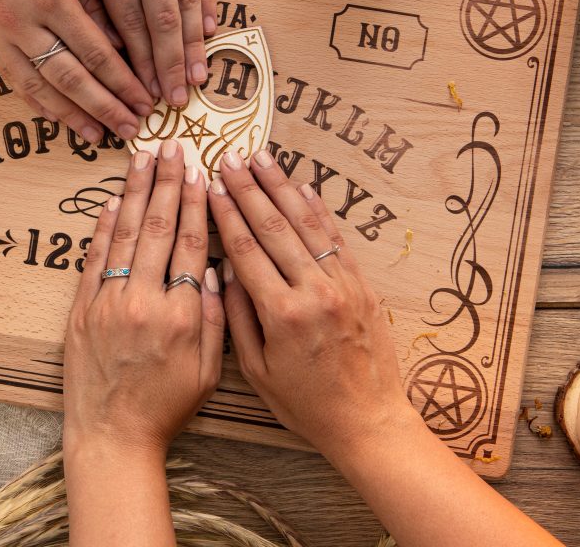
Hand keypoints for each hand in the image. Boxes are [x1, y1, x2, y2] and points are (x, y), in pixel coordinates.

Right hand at [0, 0, 152, 142]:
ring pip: (40, 88)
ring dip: (72, 116)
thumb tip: (119, 39)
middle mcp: (21, 22)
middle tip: (133, 128)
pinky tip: (57, 115)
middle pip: (72, 79)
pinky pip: (13, 79)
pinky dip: (37, 101)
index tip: (146, 100)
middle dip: (106, 107)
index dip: (123, 81)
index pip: (96, 52)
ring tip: (99, 136)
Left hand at [48, 0, 215, 108]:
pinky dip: (207, 2)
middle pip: (161, 20)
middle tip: (176, 103)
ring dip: (192, 45)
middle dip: (168, 67)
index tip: (143, 95)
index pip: (125, 22)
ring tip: (199, 79)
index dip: (136, 65)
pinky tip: (210, 31)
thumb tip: (95, 32)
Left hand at [63, 140, 223, 456]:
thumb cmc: (166, 409)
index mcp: (183, 315)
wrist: (113, 437)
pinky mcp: (82, 310)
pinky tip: (114, 199)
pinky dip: (104, 227)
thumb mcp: (208, 372)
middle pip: (160, 228)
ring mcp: (109, 303)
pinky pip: (95, 259)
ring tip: (144, 157)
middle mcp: (145, 302)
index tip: (202, 172)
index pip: (194, 244)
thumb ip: (217, 319)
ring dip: (137, 191)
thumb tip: (219, 269)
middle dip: (169, 182)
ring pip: (126, 234)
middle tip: (175, 146)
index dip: (198, 203)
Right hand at [206, 149, 414, 459]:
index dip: (226, 214)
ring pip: (307, 224)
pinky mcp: (362, 286)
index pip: (246, 250)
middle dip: (249, 189)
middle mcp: (314, 291)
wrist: (368, 421)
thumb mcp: (257, 372)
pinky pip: (337, 239)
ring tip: (262, 158)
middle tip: (230, 158)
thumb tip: (224, 271)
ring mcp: (342, 285)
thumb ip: (238, 317)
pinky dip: (319, 210)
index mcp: (282, 314)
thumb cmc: (306, 405)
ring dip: (282, 187)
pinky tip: (303, 187)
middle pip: (275, 228)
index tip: (212, 185)